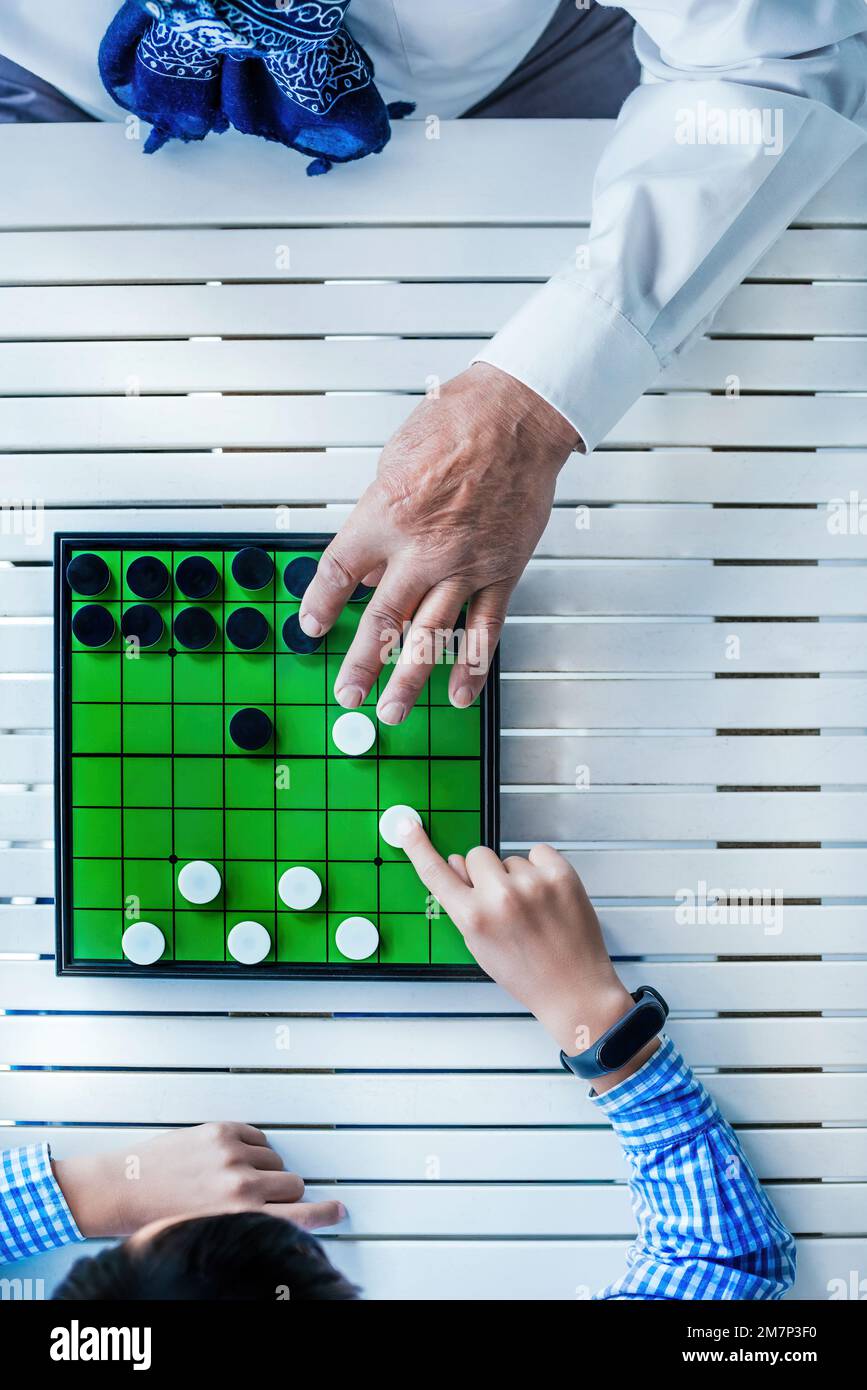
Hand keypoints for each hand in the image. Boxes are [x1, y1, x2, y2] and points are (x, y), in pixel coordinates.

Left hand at [52, 1123, 345, 1236]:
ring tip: (231, 1178)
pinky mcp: (222, 1131)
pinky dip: (250, 1146)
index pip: (299, 1216)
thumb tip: (276, 1215)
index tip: (337, 1208)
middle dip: (280, 1191)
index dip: (323, 1213)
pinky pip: (259, 1137)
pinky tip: (227, 1158)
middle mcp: (241, 1188)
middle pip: (293, 1184)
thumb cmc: (161, 1219)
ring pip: (276, 1160)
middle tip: (254, 1196)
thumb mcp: (211, 1232)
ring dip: (262, 1168)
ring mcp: (232, 1156)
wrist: (124, 1190)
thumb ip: (245, 1223)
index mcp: (239, 1218)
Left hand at [299, 363, 577, 721]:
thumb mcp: (392, 462)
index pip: (338, 573)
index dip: (319, 605)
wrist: (516, 416)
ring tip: (391, 711)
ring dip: (407, 680)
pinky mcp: (500, 572)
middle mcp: (420, 550)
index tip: (310, 628)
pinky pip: (484, 630)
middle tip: (347, 693)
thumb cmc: (455, 425)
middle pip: (380, 620)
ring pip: (430, 637)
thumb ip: (376, 518)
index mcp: (383, 517)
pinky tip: (458, 693)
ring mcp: (463, 566)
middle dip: (360, 665)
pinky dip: (471, 667)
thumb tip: (366, 562)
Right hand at [400, 823, 657, 1091]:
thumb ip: (463, 904)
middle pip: (477, 855)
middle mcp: (501, 897)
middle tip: (504, 902)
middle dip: (485, 873)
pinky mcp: (561, 874)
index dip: (418, 847)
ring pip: (510, 858)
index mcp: (474, 918)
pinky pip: (538, 852)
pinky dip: (541, 868)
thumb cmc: (526, 973)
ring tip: (533, 909)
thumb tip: (453, 863)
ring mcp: (533, 883)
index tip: (407, 825)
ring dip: (517, 876)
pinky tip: (547, 896)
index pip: (435, 873)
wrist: (574, 989)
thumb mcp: (480, 946)